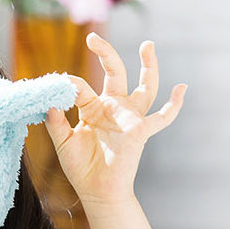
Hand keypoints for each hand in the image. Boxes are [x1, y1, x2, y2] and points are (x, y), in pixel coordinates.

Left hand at [44, 33, 186, 204]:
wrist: (96, 190)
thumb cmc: (80, 167)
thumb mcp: (62, 141)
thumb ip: (55, 121)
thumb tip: (48, 100)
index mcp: (93, 108)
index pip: (81, 88)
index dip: (68, 86)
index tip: (56, 85)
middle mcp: (113, 108)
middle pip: (115, 73)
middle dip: (106, 54)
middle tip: (93, 38)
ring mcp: (128, 118)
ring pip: (144, 87)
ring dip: (148, 66)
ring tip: (148, 45)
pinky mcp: (140, 131)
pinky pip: (162, 117)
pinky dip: (174, 104)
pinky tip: (182, 89)